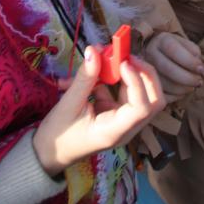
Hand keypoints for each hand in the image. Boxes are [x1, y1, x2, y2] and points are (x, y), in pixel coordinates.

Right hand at [32, 46, 163, 176]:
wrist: (50, 153)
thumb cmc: (58, 134)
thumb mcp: (69, 104)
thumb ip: (85, 77)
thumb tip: (94, 50)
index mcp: (115, 131)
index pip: (142, 108)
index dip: (137, 82)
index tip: (122, 62)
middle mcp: (126, 127)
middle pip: (153, 100)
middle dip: (144, 74)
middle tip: (125, 55)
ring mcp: (123, 120)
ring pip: (141, 93)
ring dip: (129, 72)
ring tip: (108, 57)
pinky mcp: (116, 112)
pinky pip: (123, 91)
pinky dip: (113, 77)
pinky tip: (95, 72)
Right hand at [143, 32, 203, 99]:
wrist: (157, 53)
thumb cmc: (176, 50)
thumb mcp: (185, 44)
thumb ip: (193, 52)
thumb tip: (197, 66)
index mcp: (161, 40)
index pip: (173, 50)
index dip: (189, 61)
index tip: (201, 69)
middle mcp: (150, 53)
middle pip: (167, 68)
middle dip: (187, 78)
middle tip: (199, 82)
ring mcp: (146, 69)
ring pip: (164, 83)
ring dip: (182, 89)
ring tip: (192, 87)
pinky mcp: (146, 84)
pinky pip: (160, 94)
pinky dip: (174, 96)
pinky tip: (182, 92)